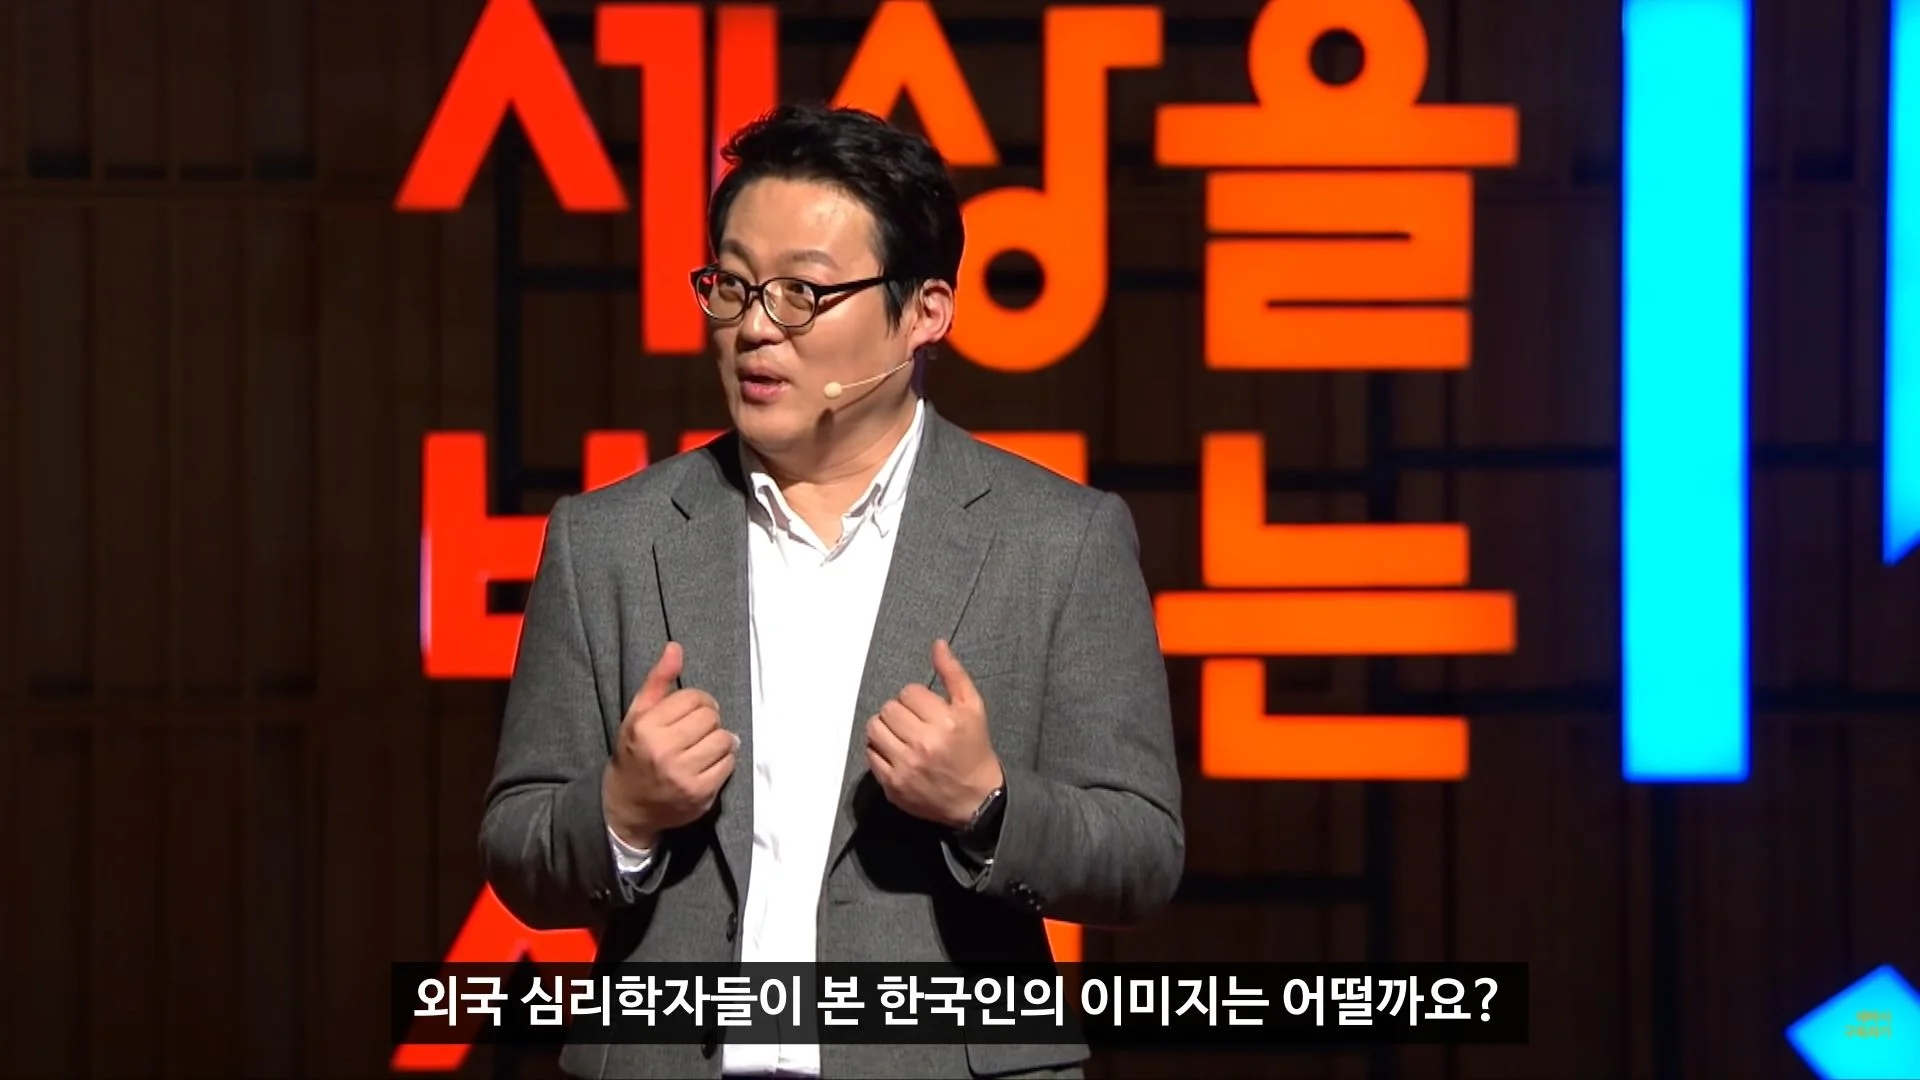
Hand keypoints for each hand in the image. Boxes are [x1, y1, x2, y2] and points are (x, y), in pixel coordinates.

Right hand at [603, 642, 737, 846]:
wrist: (626, 805)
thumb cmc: (634, 754)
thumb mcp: (637, 714)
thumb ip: (658, 680)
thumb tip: (675, 647)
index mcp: (645, 726)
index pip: (693, 698)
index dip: (698, 701)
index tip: (691, 711)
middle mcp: (663, 751)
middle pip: (711, 717)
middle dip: (709, 720)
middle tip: (698, 730)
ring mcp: (682, 775)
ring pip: (725, 740)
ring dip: (720, 740)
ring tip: (704, 746)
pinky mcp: (699, 794)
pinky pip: (729, 765)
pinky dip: (724, 761)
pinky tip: (708, 763)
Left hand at [866, 639, 1003, 828]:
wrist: (977, 799)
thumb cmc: (974, 750)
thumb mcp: (973, 708)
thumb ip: (953, 674)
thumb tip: (937, 644)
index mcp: (945, 722)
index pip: (909, 692)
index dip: (917, 699)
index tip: (927, 710)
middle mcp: (924, 744)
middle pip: (889, 709)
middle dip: (900, 712)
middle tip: (913, 723)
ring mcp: (906, 767)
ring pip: (874, 729)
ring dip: (885, 728)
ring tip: (901, 735)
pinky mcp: (894, 785)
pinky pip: (870, 755)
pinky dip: (879, 750)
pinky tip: (896, 752)